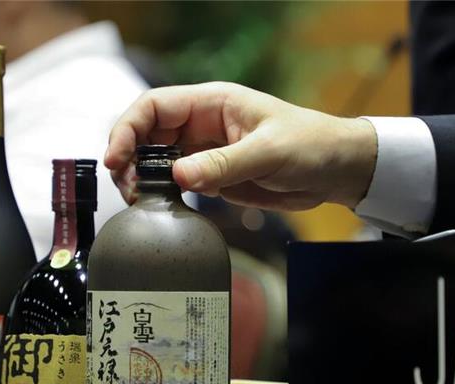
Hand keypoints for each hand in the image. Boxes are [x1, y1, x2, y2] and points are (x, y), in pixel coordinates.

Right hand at [105, 82, 377, 210]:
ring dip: (141, 179)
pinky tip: (158, 207)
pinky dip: (162, 194)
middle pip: (147, 134)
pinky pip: (177, 183)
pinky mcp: (214, 177)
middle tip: (128, 187)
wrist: (336, 170)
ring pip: (157, 161)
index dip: (128, 128)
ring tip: (138, 200)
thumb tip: (178, 175)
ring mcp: (206, 152)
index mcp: (213, 104)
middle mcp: (203, 125)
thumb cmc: (311, 145)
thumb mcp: (269, 152)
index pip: (154, 107)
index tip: (119, 157)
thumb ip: (223, 164)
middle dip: (129, 157)